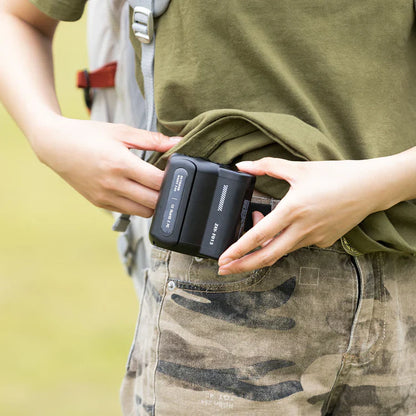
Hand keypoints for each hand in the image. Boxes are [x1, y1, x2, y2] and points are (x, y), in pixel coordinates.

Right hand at [33, 116, 180, 216]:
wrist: (56, 146)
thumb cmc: (89, 135)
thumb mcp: (121, 131)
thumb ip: (152, 139)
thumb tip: (178, 142)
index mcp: (120, 164)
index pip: (158, 182)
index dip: (172, 178)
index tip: (175, 171)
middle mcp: (113, 184)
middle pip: (154, 202)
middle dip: (166, 193)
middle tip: (167, 180)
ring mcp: (106, 197)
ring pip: (143, 212)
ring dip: (153, 202)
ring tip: (152, 187)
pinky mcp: (101, 204)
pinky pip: (129, 211)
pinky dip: (138, 205)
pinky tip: (137, 190)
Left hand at [218, 156, 399, 274]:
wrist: (371, 187)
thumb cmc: (337, 176)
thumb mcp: (299, 169)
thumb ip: (267, 166)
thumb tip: (243, 165)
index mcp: (293, 210)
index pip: (259, 236)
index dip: (238, 250)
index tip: (224, 259)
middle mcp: (302, 229)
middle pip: (267, 256)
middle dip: (242, 265)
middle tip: (225, 269)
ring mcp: (314, 238)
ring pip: (281, 250)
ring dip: (263, 247)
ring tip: (253, 236)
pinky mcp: (324, 242)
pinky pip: (297, 245)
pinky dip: (284, 240)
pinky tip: (282, 227)